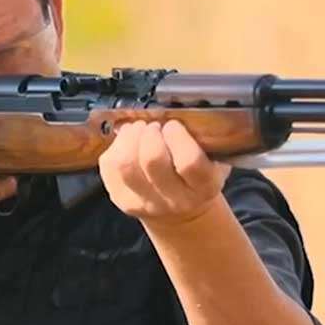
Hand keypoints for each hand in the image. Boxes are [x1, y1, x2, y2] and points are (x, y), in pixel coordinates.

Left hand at [98, 120, 230, 226]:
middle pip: (152, 160)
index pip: (189, 161)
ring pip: (125, 164)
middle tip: (155, 126)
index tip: (174, 125)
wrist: (180, 211)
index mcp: (204, 186)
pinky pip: (109, 166)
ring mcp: (145, 202)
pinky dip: (116, 145)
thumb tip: (182, 112)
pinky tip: (128, 141)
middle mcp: (175, 199)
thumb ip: (204, 139)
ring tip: (140, 130)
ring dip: (130, 137)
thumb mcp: (214, 158)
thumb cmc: (196, 176)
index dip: (178, 136)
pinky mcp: (122, 199)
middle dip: (151, 132)